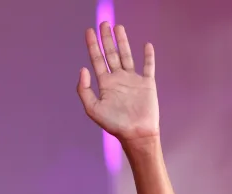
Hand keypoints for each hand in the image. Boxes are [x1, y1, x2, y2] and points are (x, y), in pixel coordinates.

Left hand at [77, 22, 159, 142]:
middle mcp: (118, 79)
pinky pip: (148, 66)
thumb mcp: (93, 108)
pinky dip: (148, 56)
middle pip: (111, 54)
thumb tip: (83, 69)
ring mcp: (133, 80)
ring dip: (123, 42)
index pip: (97, 60)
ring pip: (127, 56)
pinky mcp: (147, 83)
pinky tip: (147, 45)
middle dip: (107, 39)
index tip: (89, 31)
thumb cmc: (114, 124)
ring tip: (119, 27)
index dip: (93, 45)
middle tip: (104, 23)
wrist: (136, 133)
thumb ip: (84, 90)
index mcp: (105, 84)